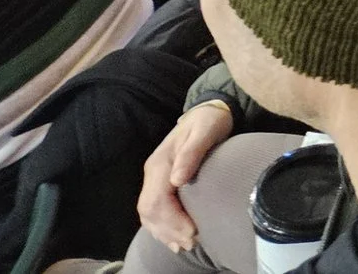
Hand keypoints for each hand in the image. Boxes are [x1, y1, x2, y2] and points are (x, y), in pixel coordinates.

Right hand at [137, 99, 234, 252]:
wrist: (207, 111)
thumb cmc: (209, 121)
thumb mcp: (206, 130)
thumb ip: (192, 153)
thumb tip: (178, 180)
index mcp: (159, 163)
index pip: (157, 200)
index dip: (172, 220)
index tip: (193, 231)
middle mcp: (152, 173)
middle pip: (149, 211)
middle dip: (169, 231)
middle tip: (192, 242)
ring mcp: (154, 180)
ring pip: (148, 215)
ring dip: (165, 233)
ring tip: (186, 245)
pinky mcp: (160, 184)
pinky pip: (154, 212)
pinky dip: (162, 228)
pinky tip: (175, 239)